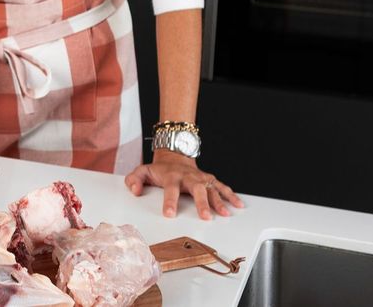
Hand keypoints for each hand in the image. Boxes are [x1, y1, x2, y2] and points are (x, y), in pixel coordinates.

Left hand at [124, 150, 244, 219]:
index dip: (169, 201)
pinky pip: (222, 187)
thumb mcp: (142, 171)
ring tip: (225, 214)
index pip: (170, 189)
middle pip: (197, 188)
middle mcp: (189, 176)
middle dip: (202, 203)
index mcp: (171, 176)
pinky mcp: (209, 180)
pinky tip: (238, 205)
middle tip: (205, 217)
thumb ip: (134, 180)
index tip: (169, 214)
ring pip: (212, 188)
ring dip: (219, 201)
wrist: (175, 156)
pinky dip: (231, 195)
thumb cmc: (159, 169)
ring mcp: (201, 178)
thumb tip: (135, 191)